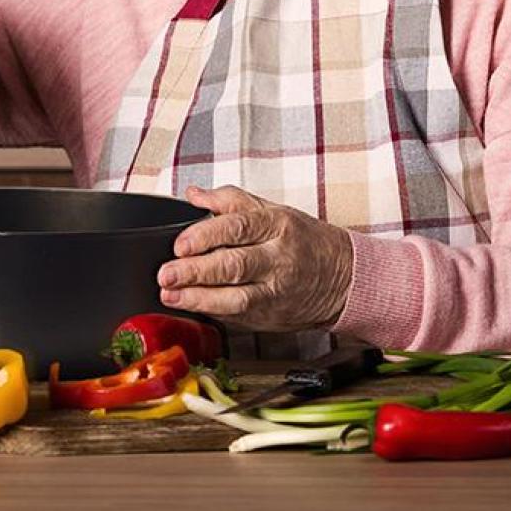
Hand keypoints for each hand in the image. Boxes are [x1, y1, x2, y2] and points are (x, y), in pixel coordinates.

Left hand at [157, 186, 353, 332]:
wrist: (343, 278)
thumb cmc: (304, 241)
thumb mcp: (273, 211)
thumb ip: (231, 201)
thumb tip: (195, 194)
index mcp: (277, 226)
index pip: (238, 227)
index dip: (206, 235)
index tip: (180, 243)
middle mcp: (277, 259)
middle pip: (234, 264)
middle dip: (196, 271)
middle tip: (167, 273)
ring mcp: (274, 291)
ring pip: (235, 297)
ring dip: (199, 298)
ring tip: (171, 294)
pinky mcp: (269, 315)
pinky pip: (237, 316)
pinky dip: (211, 311)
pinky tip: (190, 306)